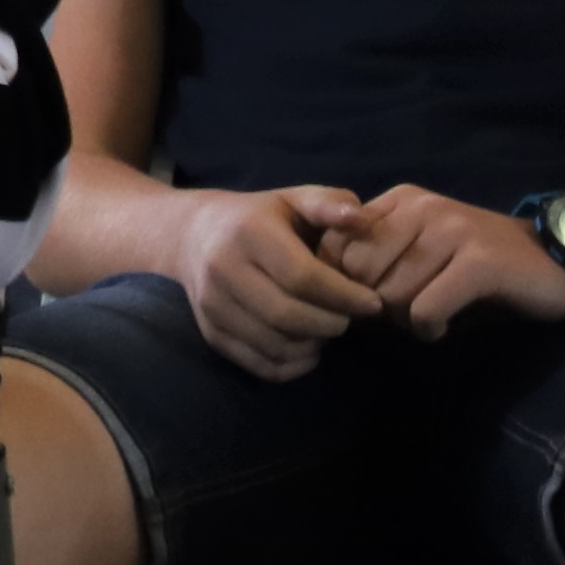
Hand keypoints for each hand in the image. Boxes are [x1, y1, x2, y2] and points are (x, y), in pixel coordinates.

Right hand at [165, 186, 378, 380]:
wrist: (192, 234)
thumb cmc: (259, 217)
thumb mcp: (294, 198)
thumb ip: (330, 204)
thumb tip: (362, 219)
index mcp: (249, 233)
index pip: (302, 276)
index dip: (344, 296)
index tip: (372, 303)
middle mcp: (223, 269)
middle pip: (286, 315)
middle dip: (330, 324)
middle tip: (349, 319)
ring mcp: (212, 305)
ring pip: (272, 344)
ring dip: (312, 345)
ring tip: (327, 330)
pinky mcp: (210, 332)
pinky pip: (257, 363)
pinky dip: (291, 366)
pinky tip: (306, 348)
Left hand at [334, 185, 564, 337]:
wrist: (555, 262)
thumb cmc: (477, 264)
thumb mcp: (421, 248)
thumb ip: (377, 255)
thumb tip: (326, 288)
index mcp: (401, 200)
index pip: (335, 245)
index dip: (343, 282)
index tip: (370, 299)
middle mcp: (422, 207)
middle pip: (359, 274)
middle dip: (374, 304)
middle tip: (404, 312)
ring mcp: (452, 231)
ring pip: (390, 296)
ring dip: (404, 320)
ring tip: (429, 315)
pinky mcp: (478, 263)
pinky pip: (423, 310)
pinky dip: (428, 329)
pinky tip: (443, 327)